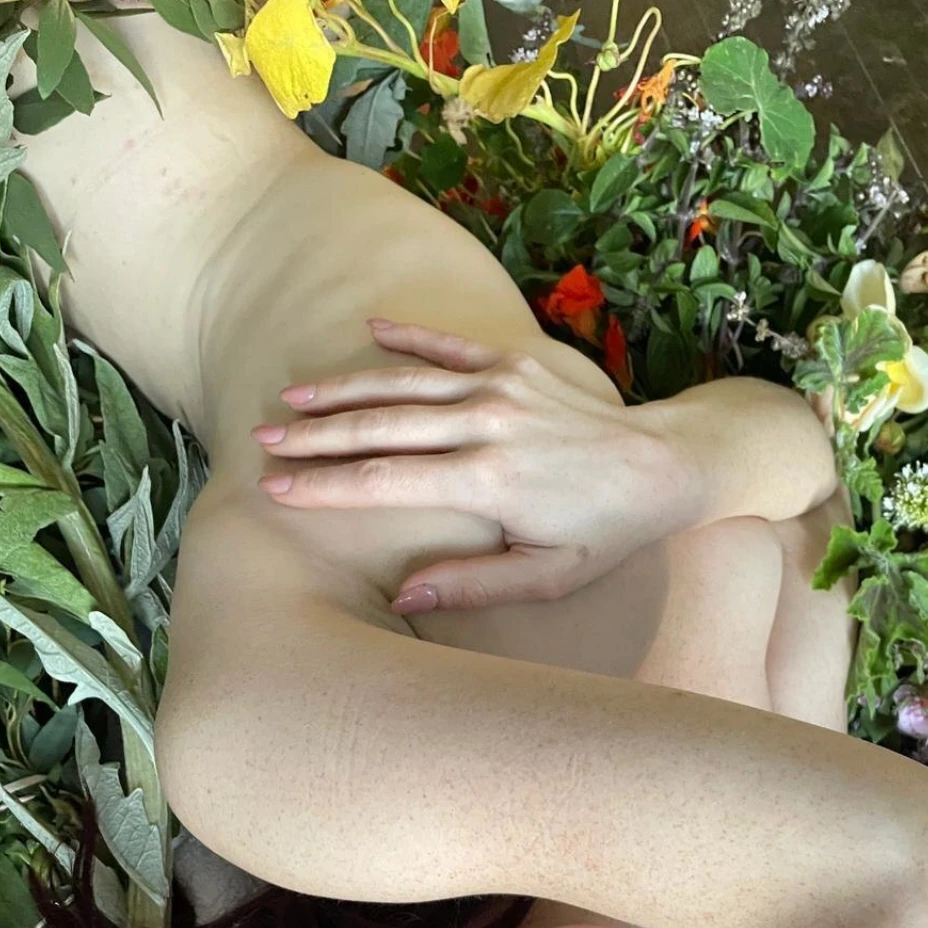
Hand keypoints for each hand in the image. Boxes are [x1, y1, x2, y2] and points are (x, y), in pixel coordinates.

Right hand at [252, 318, 702, 612]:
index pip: (384, 482)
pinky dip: (408, 337)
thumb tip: (403, 596)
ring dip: (344, 389)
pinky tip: (367, 331)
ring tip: (291, 398)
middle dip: (315, 436)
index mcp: (487, 481)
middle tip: (260, 443)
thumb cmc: (607, 533)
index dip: (325, 487)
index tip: (277, 490)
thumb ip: (474, 585)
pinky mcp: (517, 362)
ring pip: (404, 383)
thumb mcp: (549, 577)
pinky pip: (451, 345)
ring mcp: (501, 386)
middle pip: (380, 428)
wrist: (667, 465)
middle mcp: (486, 425)